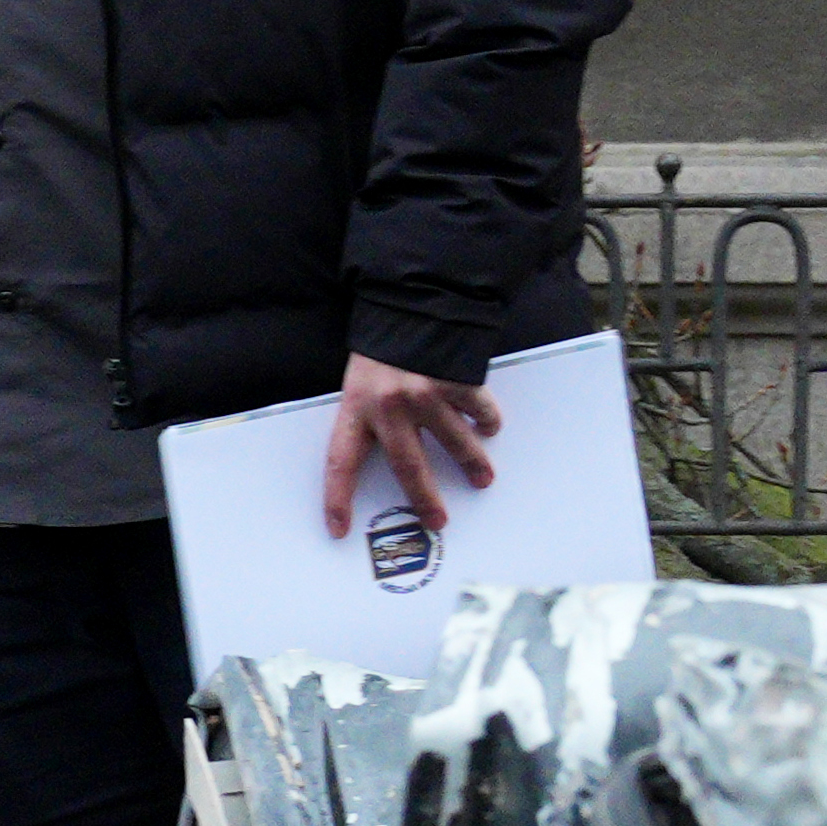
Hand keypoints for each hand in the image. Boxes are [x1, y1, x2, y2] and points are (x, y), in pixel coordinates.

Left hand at [309, 355, 498, 568]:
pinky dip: (486, 422)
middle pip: (408, 466)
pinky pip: (477, 410)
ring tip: (482, 478)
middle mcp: (390, 404)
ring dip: (471, 463)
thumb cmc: (384, 343)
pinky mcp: (457, 379)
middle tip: (437, 520)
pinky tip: (489, 427)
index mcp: (357, 405)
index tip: (338, 528)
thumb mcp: (363, 378)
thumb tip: (391, 454)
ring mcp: (426, 392)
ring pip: (453, 442)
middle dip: (424, 498)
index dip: (337, 497)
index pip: (340, 461)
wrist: (414, 297)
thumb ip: (371, 414)